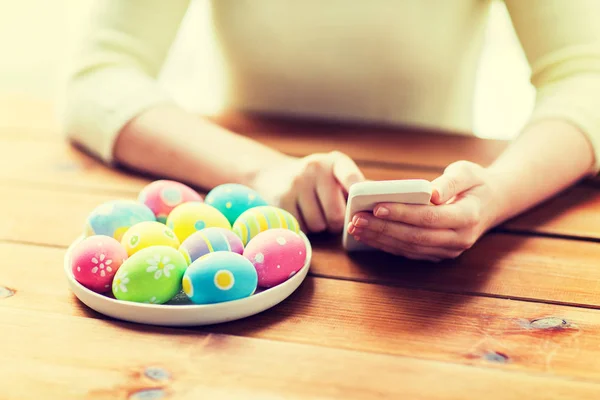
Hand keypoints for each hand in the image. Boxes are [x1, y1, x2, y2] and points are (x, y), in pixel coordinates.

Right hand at [250, 151, 364, 232]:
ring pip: (319, 224)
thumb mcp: (337, 175)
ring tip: (317, 213)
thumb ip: (359, 187)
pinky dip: (305, 228)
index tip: (364, 207)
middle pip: (336, 214)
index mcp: (335, 161)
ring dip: (321, 226)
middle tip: (334, 218)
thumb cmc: (318, 180)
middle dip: (337, 222)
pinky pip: (302, 227)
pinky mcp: (282, 199)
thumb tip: (389, 201)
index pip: (351, 179)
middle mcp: (315, 168)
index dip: (359, 196)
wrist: (275, 175)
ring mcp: (296, 183)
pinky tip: (303, 214)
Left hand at [347, 161, 500, 260]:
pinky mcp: (438, 254)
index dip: (402, 213)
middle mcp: (460, 239)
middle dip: (382, 228)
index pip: (430, 217)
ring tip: (355, 227)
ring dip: (380, 239)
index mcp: (468, 216)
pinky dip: (386, 244)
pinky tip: (367, 235)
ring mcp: (449, 250)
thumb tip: (432, 193)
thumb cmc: (475, 183)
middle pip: (415, 236)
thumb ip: (451, 181)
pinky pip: (409, 252)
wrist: (491, 203)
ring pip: (409, 247)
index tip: (377, 206)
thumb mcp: (468, 172)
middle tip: (356, 219)